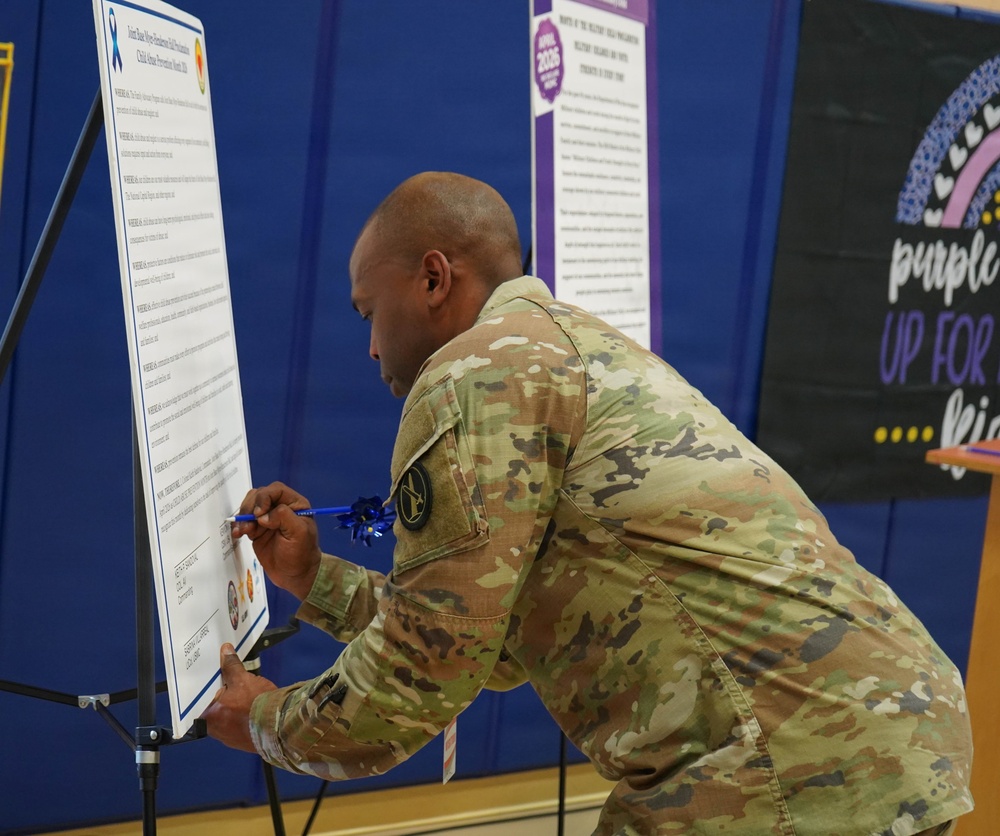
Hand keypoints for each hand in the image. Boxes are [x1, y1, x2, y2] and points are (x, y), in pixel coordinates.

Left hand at [202, 644, 277, 752]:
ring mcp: (230, 738)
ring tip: (246, 697)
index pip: (202, 700)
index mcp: (208, 717)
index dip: (210, 689)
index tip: (217, 680)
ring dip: (234, 709)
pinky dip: (243, 718)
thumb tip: (225, 651)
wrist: (278, 725)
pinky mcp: (244, 742)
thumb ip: (231, 666)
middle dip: (224, 698)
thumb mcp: (242, 679)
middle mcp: (216, 731)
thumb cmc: (256, 705)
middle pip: (215, 709)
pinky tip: (253, 709)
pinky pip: (239, 727)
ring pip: (227, 718)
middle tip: (233, 686)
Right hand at [232, 481, 321, 599]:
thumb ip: (284, 518)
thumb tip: (263, 516)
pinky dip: (238, 525)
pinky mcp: (257, 530)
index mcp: (295, 504)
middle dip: (251, 508)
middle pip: (259, 496)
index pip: (276, 490)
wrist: (295, 575)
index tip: (259, 514)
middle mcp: (280, 507)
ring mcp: (267, 518)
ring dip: (243, 516)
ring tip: (242, 531)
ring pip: (250, 506)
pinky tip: (237, 534)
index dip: (265, 498)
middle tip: (249, 525)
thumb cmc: (302, 554)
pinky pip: (244, 521)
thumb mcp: (299, 534)